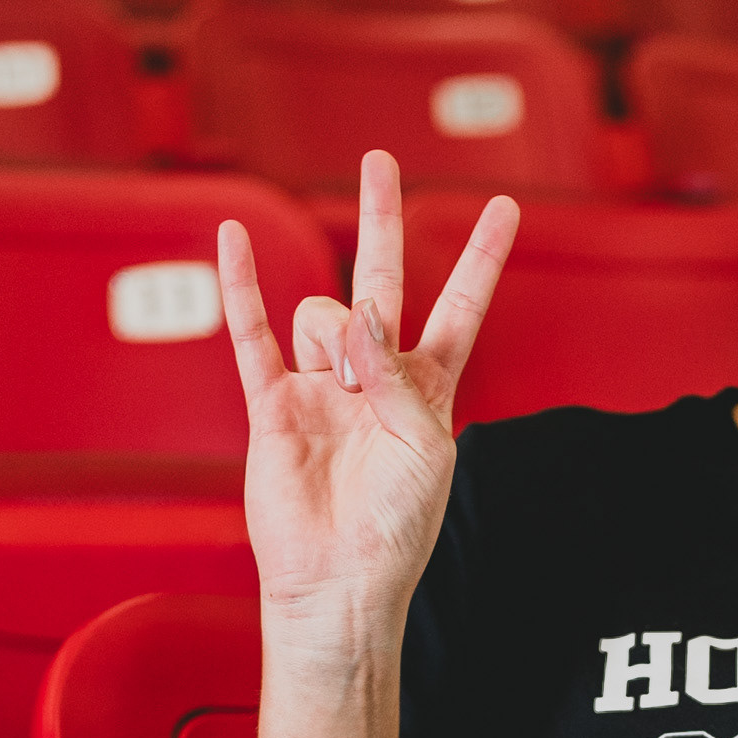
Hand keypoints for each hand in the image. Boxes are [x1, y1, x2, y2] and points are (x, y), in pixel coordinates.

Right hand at [219, 149, 518, 659]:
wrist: (341, 579)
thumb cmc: (397, 527)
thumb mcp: (425, 447)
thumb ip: (397, 376)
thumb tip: (358, 316)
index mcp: (429, 390)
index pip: (460, 309)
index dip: (481, 260)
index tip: (506, 208)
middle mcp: (375, 379)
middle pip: (383, 281)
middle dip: (382, 220)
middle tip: (380, 158)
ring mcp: (323, 388)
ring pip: (323, 318)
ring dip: (332, 336)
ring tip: (338, 383)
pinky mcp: (273, 405)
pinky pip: (252, 335)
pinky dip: (242, 285)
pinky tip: (231, 239)